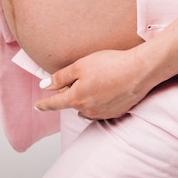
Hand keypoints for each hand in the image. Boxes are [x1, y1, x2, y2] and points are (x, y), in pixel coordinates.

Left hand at [34, 49, 153, 118]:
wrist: (141, 70)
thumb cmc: (110, 65)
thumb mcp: (79, 66)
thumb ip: (59, 78)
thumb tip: (45, 86)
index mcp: (76, 99)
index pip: (54, 104)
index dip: (44, 104)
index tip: (37, 105)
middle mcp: (88, 110)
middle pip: (71, 103)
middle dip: (70, 92)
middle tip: (79, 76)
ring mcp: (103, 113)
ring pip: (85, 107)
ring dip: (84, 98)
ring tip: (94, 81)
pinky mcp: (116, 112)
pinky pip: (99, 109)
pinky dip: (97, 101)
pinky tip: (105, 88)